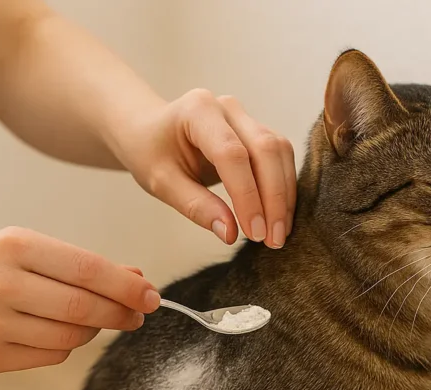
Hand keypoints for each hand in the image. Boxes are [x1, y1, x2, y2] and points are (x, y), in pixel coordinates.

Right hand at [0, 226, 158, 372]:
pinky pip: (51, 356)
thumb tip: (138, 280)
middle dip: (120, 312)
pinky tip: (55, 331)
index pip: (86, 269)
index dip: (126, 286)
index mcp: (11, 246)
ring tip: (94, 319)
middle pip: (81, 308)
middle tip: (138, 313)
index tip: (151, 295)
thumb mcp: (28, 249)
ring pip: (70, 337)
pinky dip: (65, 345)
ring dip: (94, 330)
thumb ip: (82, 265)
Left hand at [111, 90, 296, 248]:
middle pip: (266, 149)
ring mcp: (244, 116)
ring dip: (283, 195)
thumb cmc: (149, 152)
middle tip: (273, 240)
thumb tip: (231, 234)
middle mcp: (227, 108)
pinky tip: (278, 216)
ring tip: (278, 234)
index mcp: (198, 111)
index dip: (247, 196)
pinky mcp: (255, 130)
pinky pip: (279, 157)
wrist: (147, 130)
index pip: (233, 154)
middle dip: (274, 198)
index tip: (254, 233)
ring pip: (279, 152)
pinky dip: (282, 188)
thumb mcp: (162, 183)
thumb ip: (196, 206)